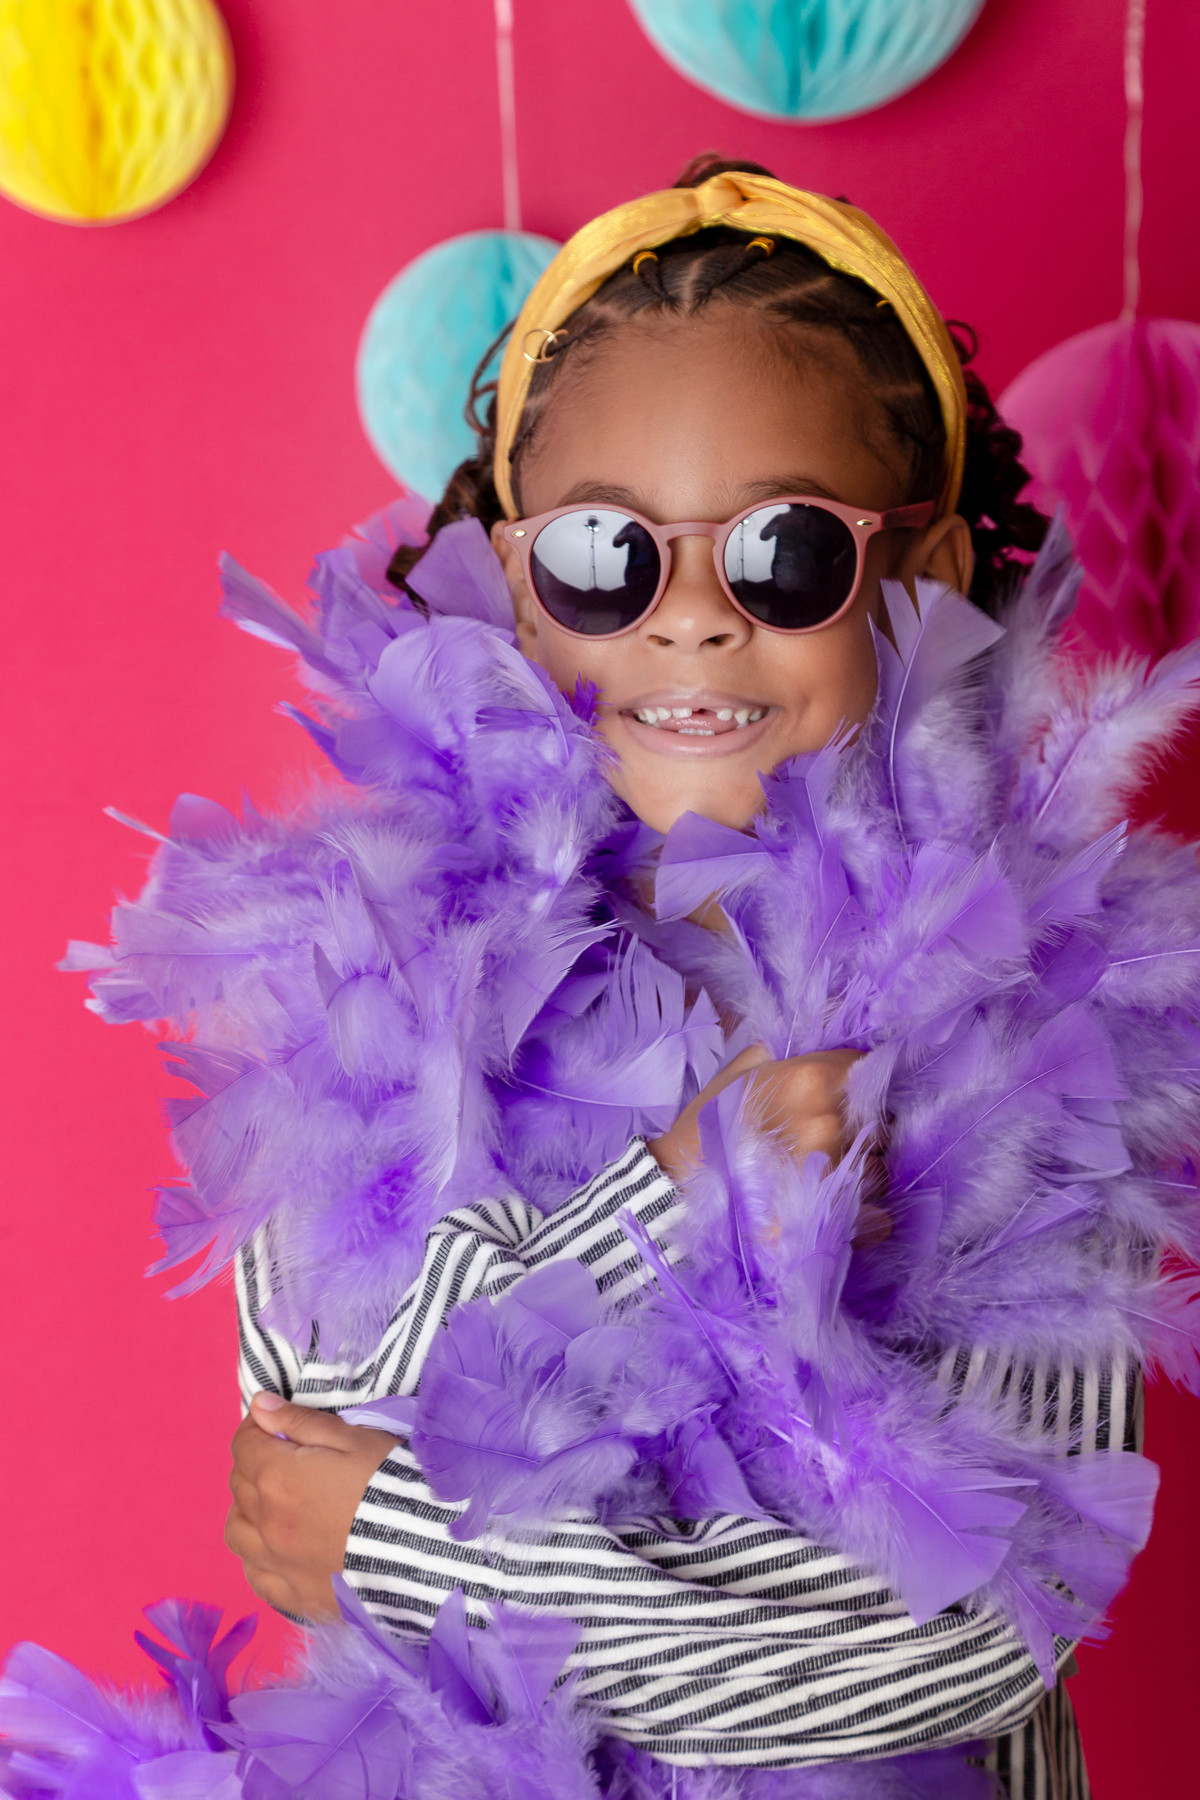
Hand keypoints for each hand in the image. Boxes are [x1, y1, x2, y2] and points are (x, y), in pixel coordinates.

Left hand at [225, 1393, 399, 1620]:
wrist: (424, 1546)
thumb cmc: (391, 1481)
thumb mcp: (354, 1437)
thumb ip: (300, 1421)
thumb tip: (259, 1406)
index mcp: (278, 1477)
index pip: (244, 1444)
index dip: (257, 1426)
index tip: (276, 1423)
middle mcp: (267, 1523)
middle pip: (239, 1484)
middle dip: (255, 1462)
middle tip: (285, 1456)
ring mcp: (278, 1564)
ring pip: (236, 1531)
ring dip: (247, 1510)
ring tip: (274, 1503)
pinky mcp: (295, 1595)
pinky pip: (255, 1575)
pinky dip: (257, 1556)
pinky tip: (279, 1547)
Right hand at [649, 1044, 888, 1244]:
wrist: (676, 1191)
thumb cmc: (705, 1130)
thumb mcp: (735, 1076)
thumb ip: (777, 1055)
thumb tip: (805, 1040)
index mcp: (811, 1081)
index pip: (865, 1069)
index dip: (856, 1081)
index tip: (843, 1094)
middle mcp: (830, 1123)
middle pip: (878, 1121)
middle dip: (860, 1129)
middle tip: (827, 1141)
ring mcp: (835, 1172)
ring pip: (879, 1168)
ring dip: (861, 1172)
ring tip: (825, 1178)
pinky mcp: (835, 1218)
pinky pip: (877, 1215)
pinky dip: (865, 1215)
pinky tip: (836, 1210)